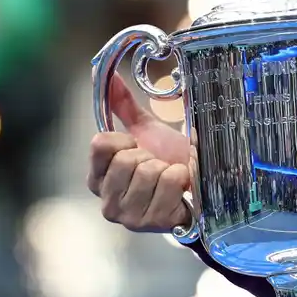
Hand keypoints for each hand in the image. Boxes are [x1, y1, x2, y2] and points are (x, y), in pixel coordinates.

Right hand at [87, 73, 193, 233]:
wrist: (199, 186)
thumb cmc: (168, 160)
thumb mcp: (145, 132)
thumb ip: (122, 106)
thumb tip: (104, 72)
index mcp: (97, 179)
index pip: (100, 145)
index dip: (125, 139)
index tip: (138, 147)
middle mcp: (106, 203)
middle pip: (127, 159)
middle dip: (150, 156)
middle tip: (158, 165)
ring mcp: (129, 217)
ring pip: (149, 171)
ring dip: (167, 168)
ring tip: (170, 176)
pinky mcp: (154, 223)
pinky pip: (169, 183)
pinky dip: (181, 177)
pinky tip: (181, 187)